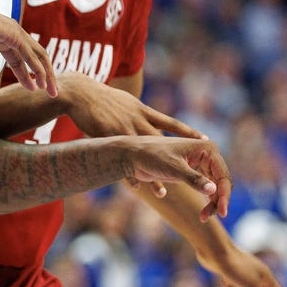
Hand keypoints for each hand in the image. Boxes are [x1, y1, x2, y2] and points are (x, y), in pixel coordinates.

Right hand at [0, 0, 57, 95]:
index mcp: (4, 38)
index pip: (22, 59)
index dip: (29, 75)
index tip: (34, 89)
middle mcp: (13, 34)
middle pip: (36, 56)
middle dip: (45, 75)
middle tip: (52, 92)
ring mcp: (14, 32)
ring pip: (37, 55)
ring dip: (46, 73)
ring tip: (50, 90)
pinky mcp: (11, 33)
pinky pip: (28, 53)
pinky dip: (36, 67)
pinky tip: (42, 79)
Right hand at [60, 73, 204, 193]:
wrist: (81, 93)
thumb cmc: (102, 96)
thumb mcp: (125, 101)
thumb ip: (137, 111)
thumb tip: (145, 114)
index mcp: (143, 111)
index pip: (170, 122)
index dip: (188, 131)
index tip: (206, 138)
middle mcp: (137, 121)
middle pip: (160, 144)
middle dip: (176, 159)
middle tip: (192, 174)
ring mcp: (123, 130)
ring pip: (143, 156)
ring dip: (153, 175)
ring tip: (163, 192)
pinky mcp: (109, 137)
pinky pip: (121, 160)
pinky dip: (128, 174)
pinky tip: (136, 187)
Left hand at [123, 136, 231, 219]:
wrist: (132, 155)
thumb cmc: (151, 157)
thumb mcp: (173, 169)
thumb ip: (194, 179)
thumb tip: (213, 190)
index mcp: (206, 148)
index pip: (223, 174)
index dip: (225, 195)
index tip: (222, 213)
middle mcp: (206, 154)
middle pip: (221, 182)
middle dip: (218, 200)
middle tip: (206, 216)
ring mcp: (199, 163)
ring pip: (214, 187)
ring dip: (212, 202)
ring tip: (203, 217)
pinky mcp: (191, 171)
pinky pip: (205, 188)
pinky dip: (205, 200)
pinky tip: (201, 214)